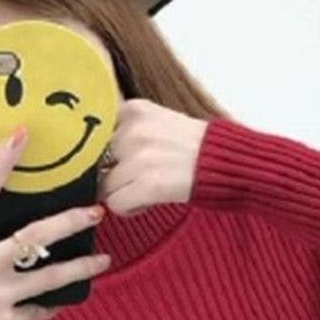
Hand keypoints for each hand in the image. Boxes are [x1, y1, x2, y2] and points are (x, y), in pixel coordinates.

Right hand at [0, 125, 110, 319]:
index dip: (2, 164)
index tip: (21, 136)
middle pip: (32, 236)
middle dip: (69, 222)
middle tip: (95, 212)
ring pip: (51, 277)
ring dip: (82, 267)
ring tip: (103, 260)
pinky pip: (41, 309)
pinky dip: (52, 304)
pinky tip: (63, 300)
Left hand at [96, 98, 207, 215]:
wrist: (227, 162)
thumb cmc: (194, 148)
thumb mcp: (158, 121)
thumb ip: (127, 130)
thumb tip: (92, 154)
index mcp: (132, 110)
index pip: (92, 137)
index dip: (100, 156)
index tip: (111, 165)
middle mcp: (132, 130)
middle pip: (95, 165)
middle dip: (112, 177)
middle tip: (135, 181)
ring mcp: (139, 157)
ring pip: (104, 187)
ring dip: (121, 195)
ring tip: (144, 192)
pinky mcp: (147, 183)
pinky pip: (116, 204)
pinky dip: (129, 209)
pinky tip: (147, 202)